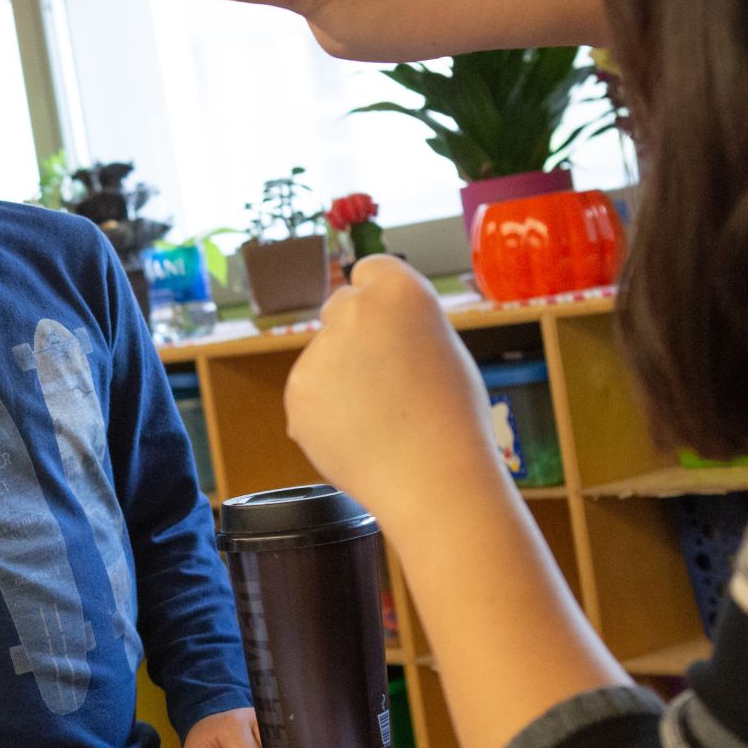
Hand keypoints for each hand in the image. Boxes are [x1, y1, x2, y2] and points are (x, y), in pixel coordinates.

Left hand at [284, 256, 502, 527]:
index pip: (369, 269)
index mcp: (399, 290)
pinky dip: (325, 412)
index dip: (377, 297)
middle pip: (339, 307)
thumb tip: (367, 327)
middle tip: (386, 378)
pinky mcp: (296, 391)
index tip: (385, 320)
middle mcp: (352, 310)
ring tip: (380, 417)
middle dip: (353, 334)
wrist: (432, 477)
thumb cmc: (451, 418)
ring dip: (339, 379)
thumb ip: (401, 327)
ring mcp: (319, 351)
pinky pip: (309, 395)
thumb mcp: (442, 348)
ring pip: (323, 356)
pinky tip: (358, 433)